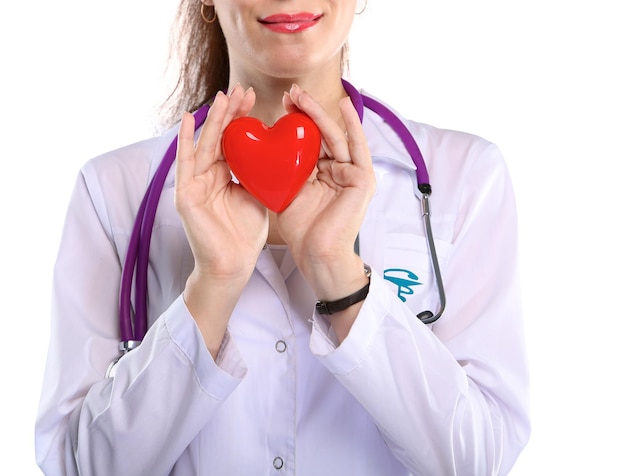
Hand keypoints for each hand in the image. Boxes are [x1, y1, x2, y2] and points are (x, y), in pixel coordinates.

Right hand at [175, 85, 267, 355]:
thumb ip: (260, 173)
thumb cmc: (246, 234)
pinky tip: (191, 119)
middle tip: (242, 89)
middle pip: (219, 137)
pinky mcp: (185, 194)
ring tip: (223, 96)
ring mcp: (194, 184)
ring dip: (214, 120)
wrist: (234, 264)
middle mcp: (207, 176)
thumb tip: (276, 150)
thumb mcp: (257, 196)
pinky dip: (186, 141)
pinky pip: (185, 163)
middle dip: (231, 113)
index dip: (242, 119)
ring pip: (205, 145)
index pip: (233, 141)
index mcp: (224, 176)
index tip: (254, 98)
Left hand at [277, 84, 375, 301]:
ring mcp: (354, 174)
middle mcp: (340, 170)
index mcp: (323, 173)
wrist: (316, 254)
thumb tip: (265, 145)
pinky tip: (343, 105)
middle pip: (322, 133)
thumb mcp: (288, 190)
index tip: (279, 106)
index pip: (309, 140)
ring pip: (336, 135)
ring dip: (319, 113)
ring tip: (302, 95)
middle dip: (306, 111)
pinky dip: (352, 124)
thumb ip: (285, 168)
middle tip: (289, 93)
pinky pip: (357, 146)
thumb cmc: (301, 228)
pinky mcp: (363, 178)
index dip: (295, 121)